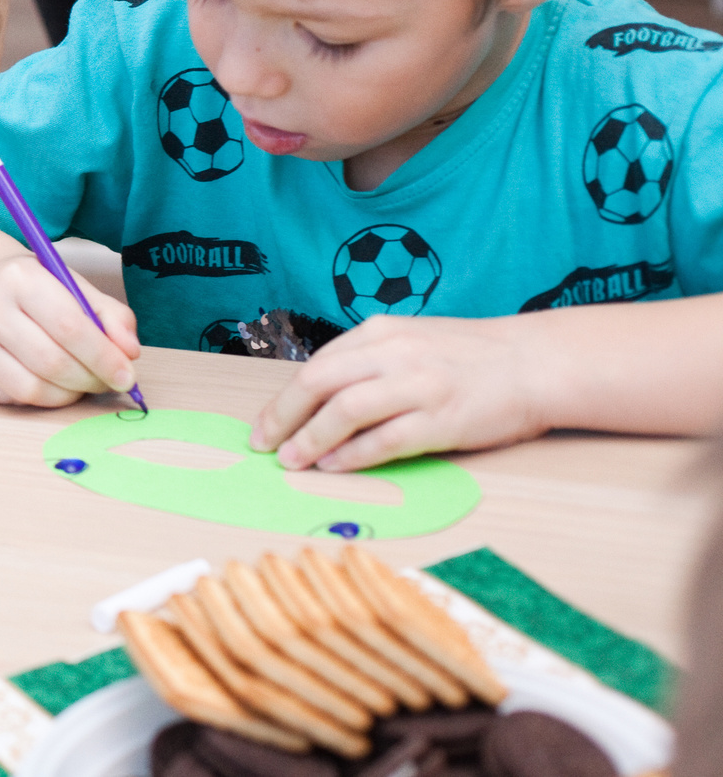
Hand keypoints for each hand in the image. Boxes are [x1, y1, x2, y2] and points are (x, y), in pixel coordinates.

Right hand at [0, 253, 141, 407]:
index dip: (104, 357)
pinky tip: (52, 382)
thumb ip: (111, 316)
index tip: (126, 376)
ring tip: (81, 382)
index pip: (69, 327)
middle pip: (52, 362)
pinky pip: (15, 398)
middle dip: (90, 379)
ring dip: (69, 393)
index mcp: (19, 277)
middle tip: (108, 382)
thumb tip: (129, 352)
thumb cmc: (34, 289)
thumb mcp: (74, 286)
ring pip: (33, 388)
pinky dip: (44, 398)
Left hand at [251, 315, 546, 470]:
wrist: (535, 362)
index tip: (265, 423)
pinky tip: (333, 466)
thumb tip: (321, 396)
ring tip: (292, 461)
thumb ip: (370, 360)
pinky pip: (384, 440)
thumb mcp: (412, 340)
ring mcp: (418, 386)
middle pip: (317, 384)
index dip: (283, 398)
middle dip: (282, 417)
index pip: (316, 366)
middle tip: (263, 444)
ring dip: (310, 440)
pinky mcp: (442, 419)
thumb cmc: (472, 356)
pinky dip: (352, 456)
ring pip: (345, 412)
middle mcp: (394, 354)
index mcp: (380, 333)